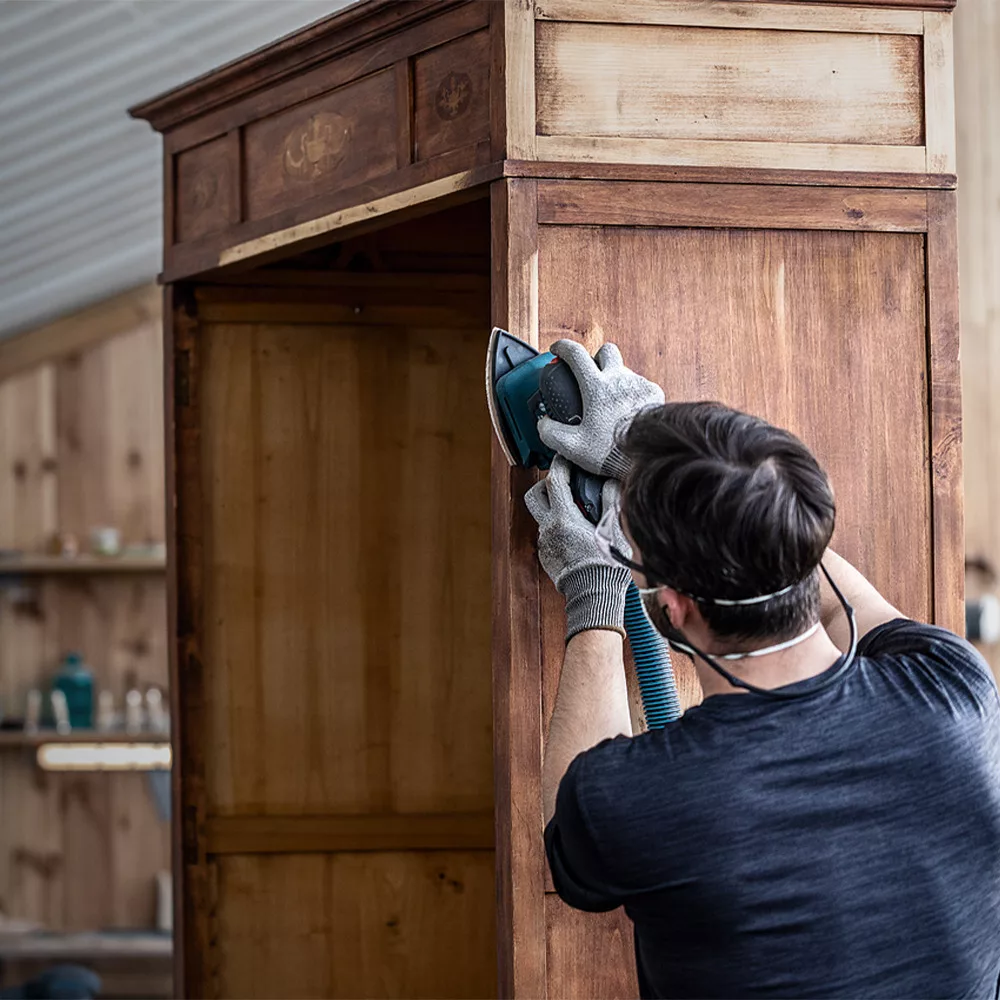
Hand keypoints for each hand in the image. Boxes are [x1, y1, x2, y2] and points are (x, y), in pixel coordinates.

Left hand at [525, 456, 630, 640]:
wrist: (593, 597)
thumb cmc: (606, 566)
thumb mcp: (613, 529)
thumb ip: (610, 501)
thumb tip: (609, 481)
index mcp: (564, 519)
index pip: (554, 481)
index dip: (560, 465)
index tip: (567, 459)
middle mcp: (548, 528)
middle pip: (534, 494)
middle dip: (547, 484)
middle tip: (564, 484)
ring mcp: (544, 543)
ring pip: (541, 516)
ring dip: (554, 507)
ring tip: (576, 510)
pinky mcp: (546, 555)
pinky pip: (547, 534)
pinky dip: (558, 527)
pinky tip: (576, 532)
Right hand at [537, 340, 663, 479]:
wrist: (647, 458)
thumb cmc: (612, 453)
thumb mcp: (572, 446)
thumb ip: (550, 432)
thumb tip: (544, 423)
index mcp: (596, 387)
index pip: (575, 354)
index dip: (563, 348)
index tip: (557, 349)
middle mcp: (618, 379)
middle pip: (606, 351)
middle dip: (596, 357)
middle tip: (590, 373)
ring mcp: (638, 384)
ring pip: (624, 369)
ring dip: (614, 378)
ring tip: (609, 401)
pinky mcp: (654, 393)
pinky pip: (640, 384)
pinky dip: (631, 392)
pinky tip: (627, 410)